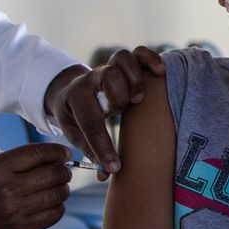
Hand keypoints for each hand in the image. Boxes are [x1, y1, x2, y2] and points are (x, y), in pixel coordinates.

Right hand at [0, 142, 72, 228]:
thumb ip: (14, 161)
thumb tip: (50, 159)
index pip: (38, 153)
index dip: (57, 151)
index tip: (64, 153)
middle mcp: (9, 189)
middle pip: (52, 174)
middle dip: (64, 170)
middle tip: (64, 170)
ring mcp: (16, 212)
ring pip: (56, 195)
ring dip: (63, 188)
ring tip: (60, 186)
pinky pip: (52, 216)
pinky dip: (58, 207)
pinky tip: (53, 203)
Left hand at [43, 47, 165, 174]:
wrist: (69, 92)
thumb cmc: (75, 117)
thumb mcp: (76, 134)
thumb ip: (90, 152)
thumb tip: (105, 175)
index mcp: (76, 98)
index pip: (91, 121)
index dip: (104, 147)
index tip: (115, 167)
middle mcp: (92, 78)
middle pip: (110, 77)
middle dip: (120, 98)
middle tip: (123, 113)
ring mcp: (108, 67)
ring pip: (123, 59)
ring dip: (134, 80)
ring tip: (137, 100)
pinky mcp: (123, 63)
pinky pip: (138, 52)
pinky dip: (150, 59)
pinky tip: (160, 73)